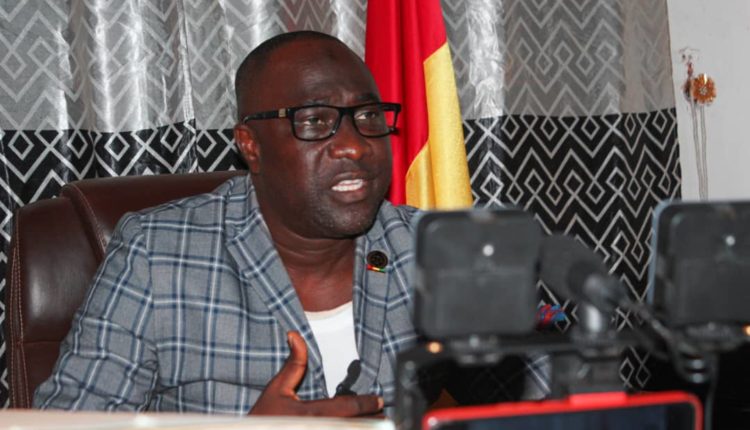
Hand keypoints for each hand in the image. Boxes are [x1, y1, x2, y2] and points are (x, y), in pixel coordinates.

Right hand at [250, 331, 383, 416]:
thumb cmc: (263, 417)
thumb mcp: (276, 389)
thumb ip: (292, 365)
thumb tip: (295, 335)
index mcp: (309, 414)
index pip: (346, 407)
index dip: (365, 403)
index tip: (378, 400)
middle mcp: (316, 429)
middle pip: (354, 426)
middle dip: (371, 421)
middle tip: (384, 414)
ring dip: (365, 429)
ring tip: (378, 424)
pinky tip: (361, 429)